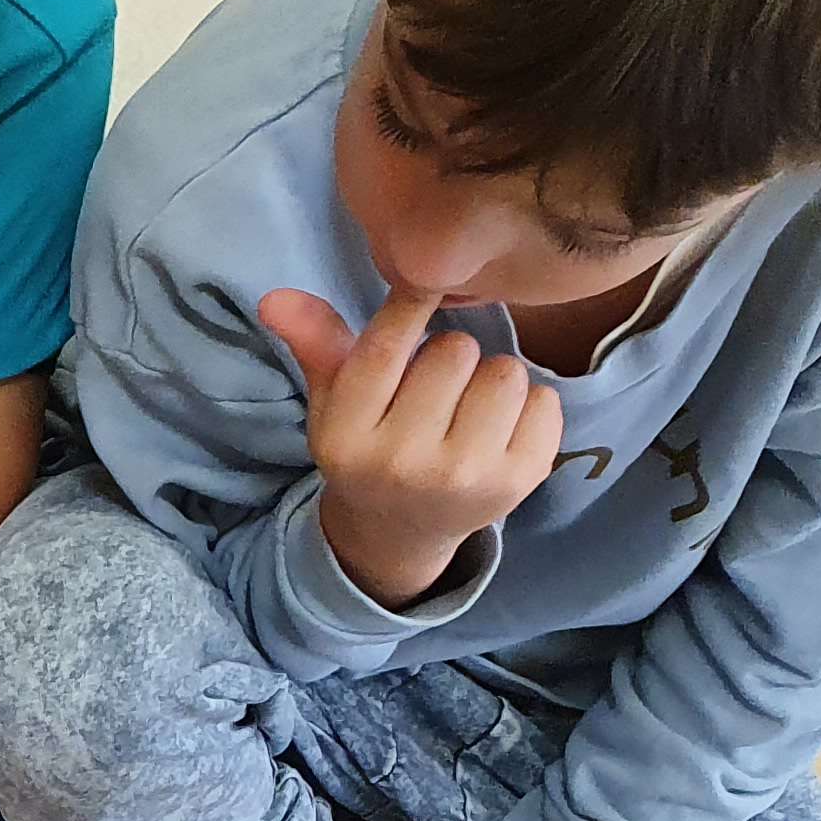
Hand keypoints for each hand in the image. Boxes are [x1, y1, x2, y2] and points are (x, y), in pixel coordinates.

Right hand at [256, 286, 561, 608]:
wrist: (399, 535)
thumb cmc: (369, 447)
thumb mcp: (333, 402)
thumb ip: (316, 344)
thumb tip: (275, 296)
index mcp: (348, 439)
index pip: (385, 344)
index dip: (413, 301)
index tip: (425, 285)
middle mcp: (402, 463)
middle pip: (456, 350)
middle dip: (452, 358)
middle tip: (437, 390)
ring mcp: (463, 477)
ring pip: (505, 373)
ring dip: (493, 381)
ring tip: (470, 411)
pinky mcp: (517, 483)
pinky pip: (545, 401)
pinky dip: (530, 408)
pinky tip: (501, 433)